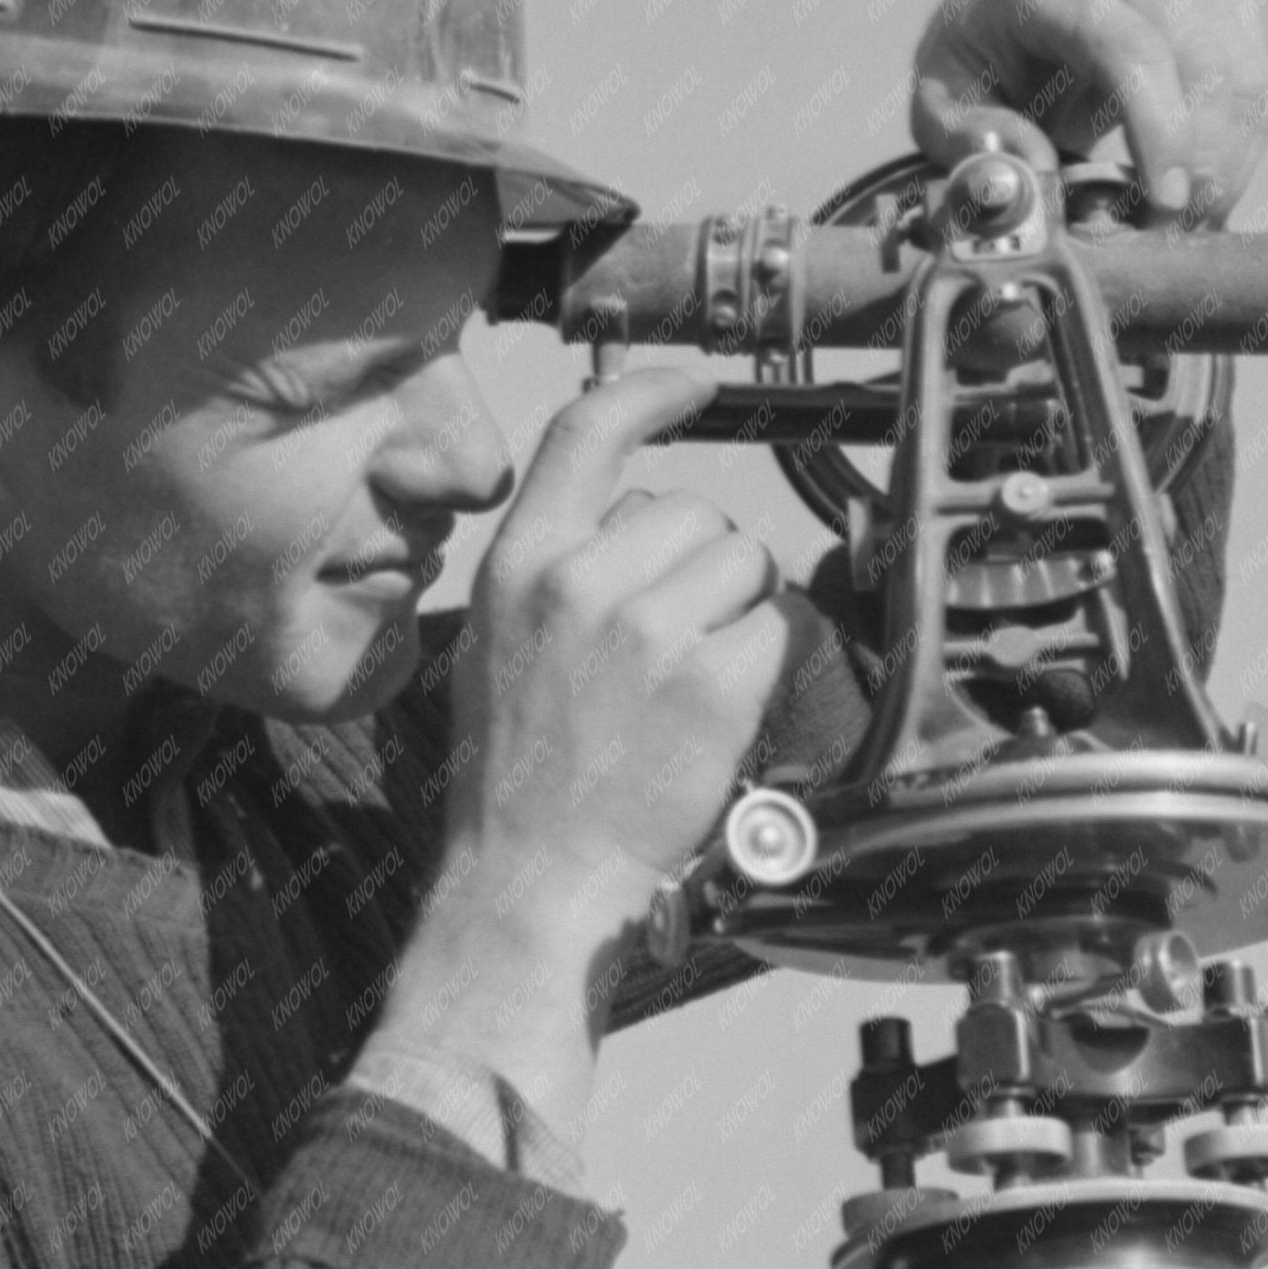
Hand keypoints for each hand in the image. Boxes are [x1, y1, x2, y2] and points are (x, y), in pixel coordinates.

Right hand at [445, 364, 790, 936]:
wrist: (531, 881)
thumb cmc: (515, 779)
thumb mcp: (496, 644)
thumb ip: (553, 569)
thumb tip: (628, 519)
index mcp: (520, 565)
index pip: (587, 433)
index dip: (650, 393)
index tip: (693, 387)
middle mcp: (579, 582)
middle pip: (693, 511)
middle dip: (699, 565)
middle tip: (667, 643)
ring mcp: (647, 630)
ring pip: (742, 565)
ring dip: (734, 613)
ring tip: (684, 680)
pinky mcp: (709, 682)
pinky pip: (770, 630)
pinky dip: (757, 667)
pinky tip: (712, 712)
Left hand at [908, 0, 1267, 227]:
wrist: (1008, 20)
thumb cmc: (974, 71)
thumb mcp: (941, 109)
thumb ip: (972, 141)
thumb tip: (1030, 167)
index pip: (1129, 48)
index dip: (1159, 129)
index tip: (1165, 205)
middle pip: (1201, 61)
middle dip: (1201, 162)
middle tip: (1170, 235)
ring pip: (1241, 76)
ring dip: (1226, 165)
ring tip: (1183, 225)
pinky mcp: (1220, 3)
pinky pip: (1254, 85)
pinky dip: (1239, 151)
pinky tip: (1202, 192)